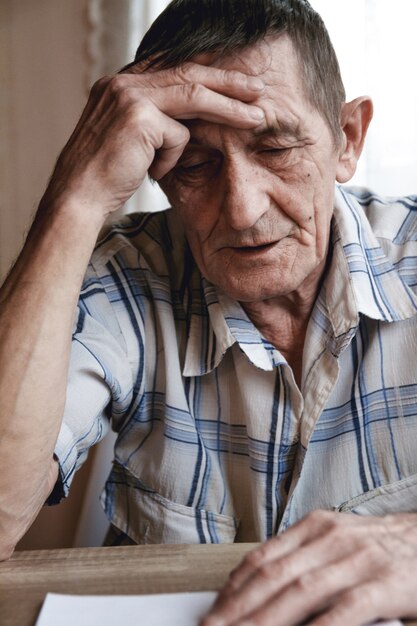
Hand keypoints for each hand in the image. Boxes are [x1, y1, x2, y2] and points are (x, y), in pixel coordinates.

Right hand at [43, 62, 265, 218]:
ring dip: (230, 108)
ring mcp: (129, 95)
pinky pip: (178, 136)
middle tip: (258, 89)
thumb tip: (189, 123)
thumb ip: (154, 122)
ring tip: (257, 119)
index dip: (208, 74)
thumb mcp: (131, 141)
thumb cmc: (105, 176)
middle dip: (228, 82)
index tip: (235, 83)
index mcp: (120, 84)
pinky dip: (172, 159)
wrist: (78, 197)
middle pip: (188, 73)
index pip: (173, 69)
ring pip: (194, 95)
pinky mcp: (139, 116)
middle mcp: (122, 82)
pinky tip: (151, 171)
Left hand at [201, 510, 416, 625]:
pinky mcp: (385, 584)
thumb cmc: (376, 547)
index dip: (233, 588)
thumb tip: (254, 586)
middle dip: (238, 608)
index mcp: (315, 527)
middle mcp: (331, 538)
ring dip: (265, 620)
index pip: (263, 558)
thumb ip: (300, 558)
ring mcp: (358, 560)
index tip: (213, 612)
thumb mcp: (334, 540)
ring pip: (301, 592)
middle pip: (274, 576)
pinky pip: (346, 609)